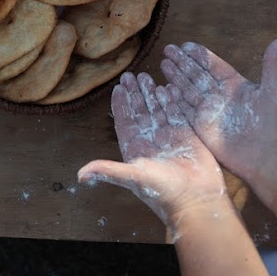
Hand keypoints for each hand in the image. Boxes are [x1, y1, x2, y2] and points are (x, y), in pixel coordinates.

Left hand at [77, 72, 227, 228]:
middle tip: (129, 75)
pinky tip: (166, 87)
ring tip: (146, 76)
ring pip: (157, 110)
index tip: (117, 88)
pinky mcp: (187, 136)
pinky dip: (171, 101)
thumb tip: (79, 175)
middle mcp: (151, 142)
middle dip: (134, 94)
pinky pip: (177, 114)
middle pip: (140, 112)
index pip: (125, 122)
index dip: (120, 106)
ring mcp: (169, 138)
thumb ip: (108, 170)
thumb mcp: (133, 177)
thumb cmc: (164, 191)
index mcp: (136, 150)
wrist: (197, 200)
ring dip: (151, 94)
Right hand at [160, 39, 276, 199]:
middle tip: (168, 48)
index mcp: (236, 86)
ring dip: (175, 77)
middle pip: (197, 76)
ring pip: (188, 90)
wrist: (271, 159)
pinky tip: (164, 88)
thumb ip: (273, 66)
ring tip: (163, 63)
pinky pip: (185, 111)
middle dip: (182, 63)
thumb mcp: (274, 92)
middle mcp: (220, 97)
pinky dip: (174, 100)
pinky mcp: (203, 129)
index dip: (200, 55)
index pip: (214, 66)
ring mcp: (210, 113)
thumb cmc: (276, 126)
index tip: (186, 44)